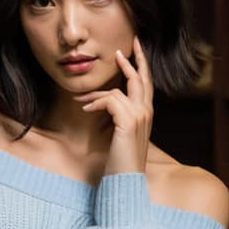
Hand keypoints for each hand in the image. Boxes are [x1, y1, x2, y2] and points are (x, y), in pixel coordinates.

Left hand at [77, 36, 152, 175]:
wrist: (126, 180)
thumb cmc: (122, 162)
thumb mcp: (123, 135)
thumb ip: (121, 118)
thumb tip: (108, 104)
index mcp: (146, 114)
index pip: (146, 84)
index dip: (140, 66)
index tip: (132, 51)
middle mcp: (147, 112)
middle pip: (141, 78)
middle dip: (133, 60)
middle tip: (121, 48)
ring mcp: (139, 115)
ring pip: (120, 89)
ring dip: (97, 93)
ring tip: (81, 98)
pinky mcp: (128, 121)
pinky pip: (110, 100)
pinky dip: (96, 103)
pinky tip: (85, 110)